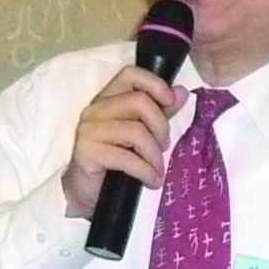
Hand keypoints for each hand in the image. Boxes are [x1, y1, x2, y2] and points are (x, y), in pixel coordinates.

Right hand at [62, 66, 188, 218]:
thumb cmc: (114, 162)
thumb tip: (181, 92)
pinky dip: (146, 171)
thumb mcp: (141, 135)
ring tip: (157, 170)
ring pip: (136, 131)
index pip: (130, 74)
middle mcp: (96, 109)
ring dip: (155, 155)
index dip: (155, 84)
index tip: (171, 101)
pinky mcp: (88, 153)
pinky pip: (127, 158)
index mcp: (108, 99)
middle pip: (139, 102)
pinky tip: (152, 181)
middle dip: (161, 126)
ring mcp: (89, 130)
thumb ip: (159, 112)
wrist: (86, 193)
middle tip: (164, 147)